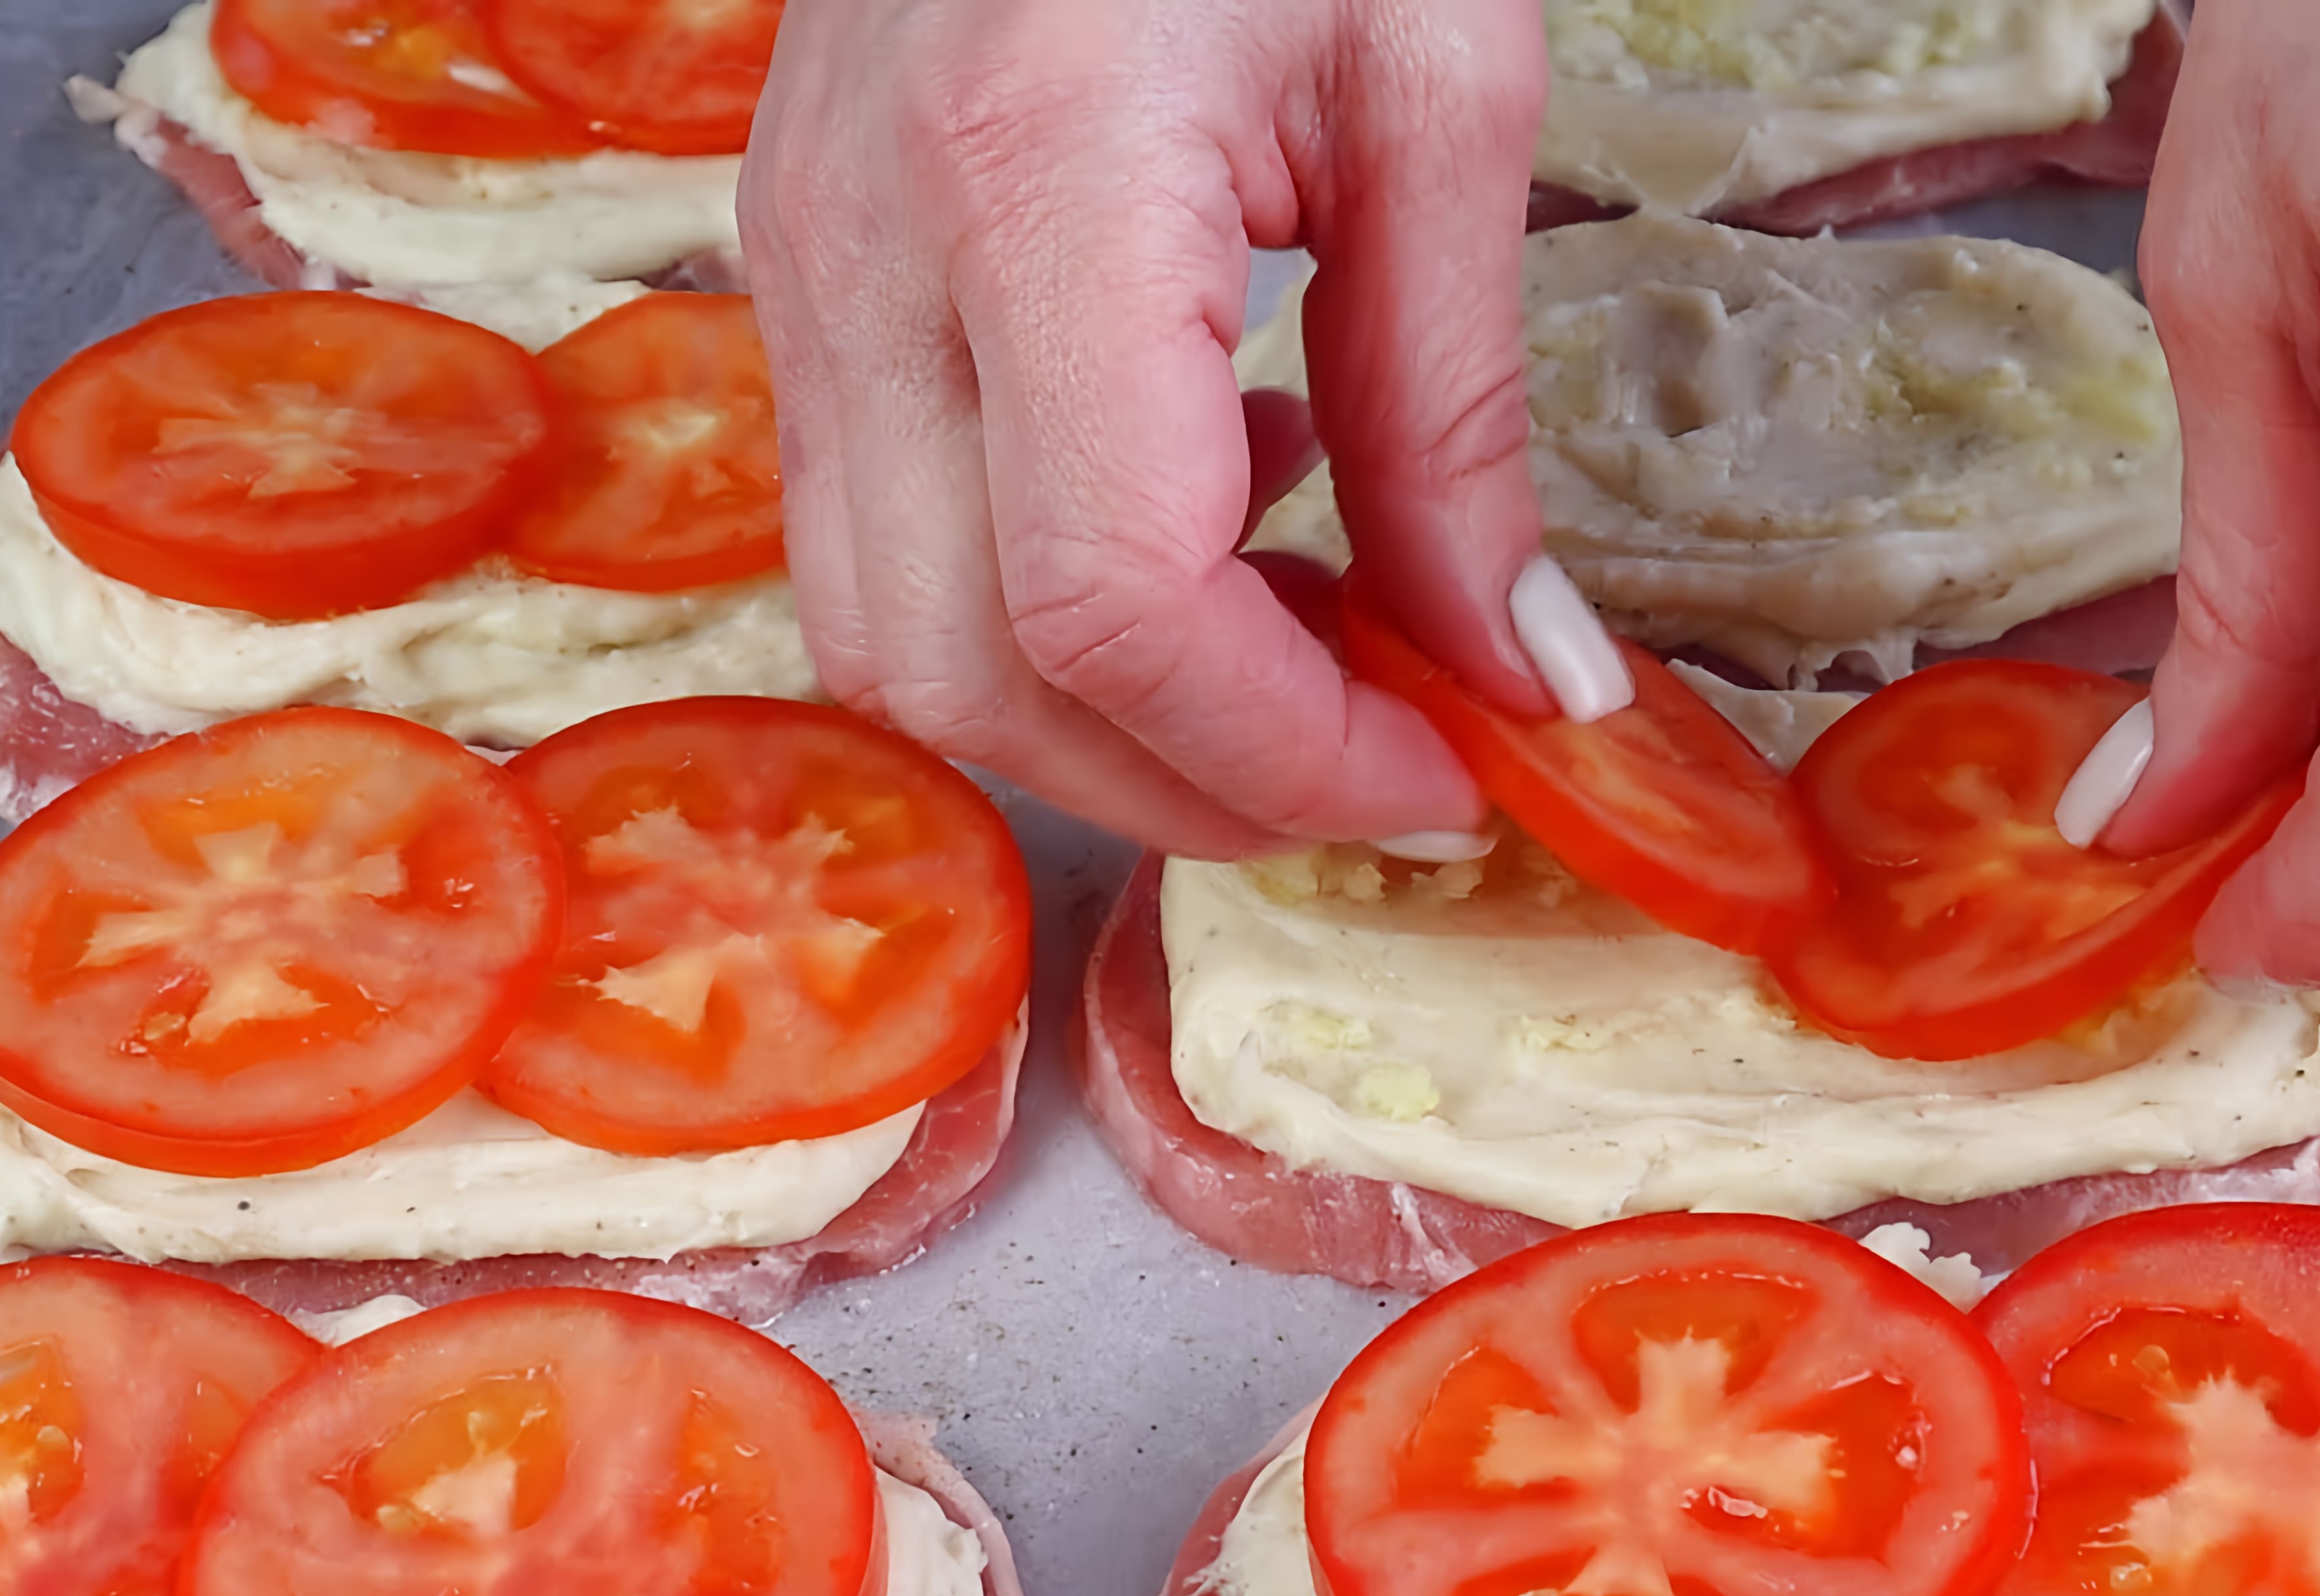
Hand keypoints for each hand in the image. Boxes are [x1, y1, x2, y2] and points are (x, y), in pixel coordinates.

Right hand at [737, 0, 1563, 856]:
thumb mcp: (1441, 93)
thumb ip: (1461, 417)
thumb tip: (1523, 678)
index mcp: (1036, 179)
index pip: (1111, 603)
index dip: (1286, 749)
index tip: (1444, 771)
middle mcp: (864, 254)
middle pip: (968, 672)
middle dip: (1191, 778)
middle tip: (1382, 754)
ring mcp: (797, 268)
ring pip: (891, 641)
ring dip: (1105, 711)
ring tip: (1298, 633)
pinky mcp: (796, 273)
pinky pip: (879, 539)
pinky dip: (1038, 606)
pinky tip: (1200, 502)